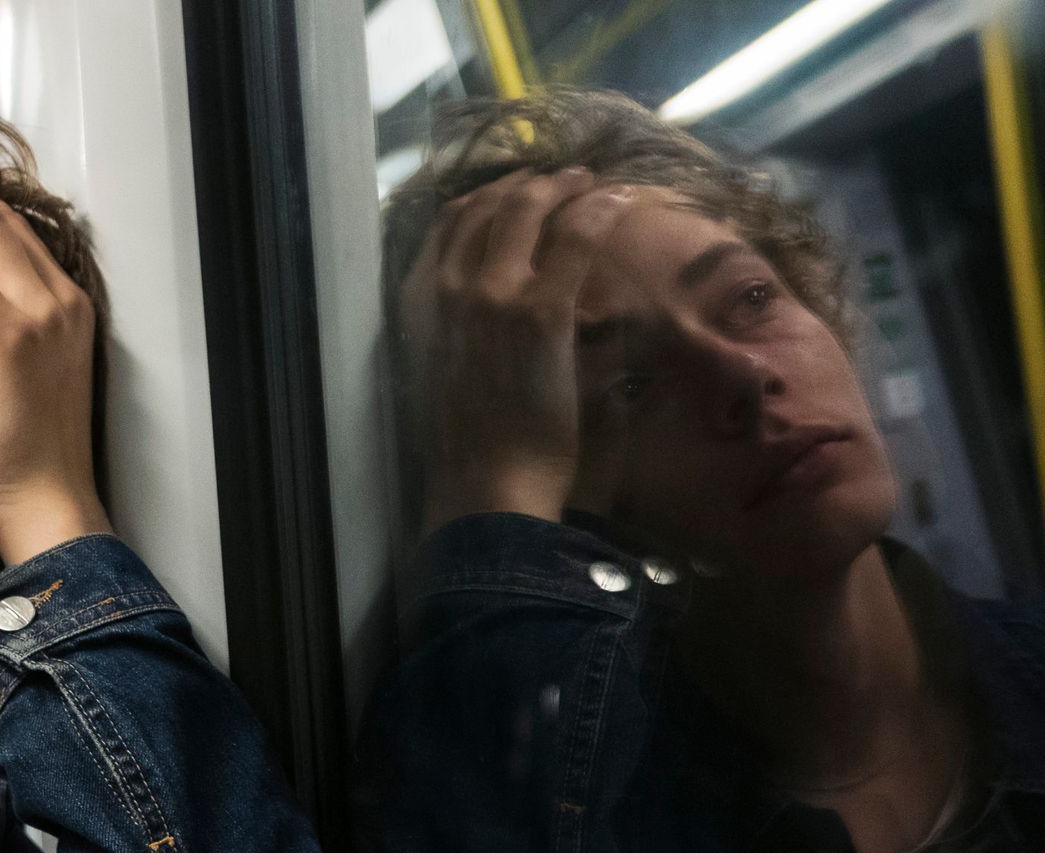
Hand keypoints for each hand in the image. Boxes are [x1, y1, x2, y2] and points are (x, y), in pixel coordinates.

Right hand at [398, 169, 638, 534]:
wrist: (488, 481)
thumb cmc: (475, 442)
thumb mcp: (452, 370)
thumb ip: (467, 329)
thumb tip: (497, 308)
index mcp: (421, 304)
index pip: (448, 225)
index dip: (485, 198)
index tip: (516, 191)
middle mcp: (450, 289)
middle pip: (488, 207)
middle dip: (529, 185)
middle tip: (565, 179)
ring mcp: (494, 295)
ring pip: (528, 211)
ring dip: (565, 187)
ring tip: (595, 183)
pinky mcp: (541, 310)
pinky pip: (574, 238)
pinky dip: (600, 210)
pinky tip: (622, 200)